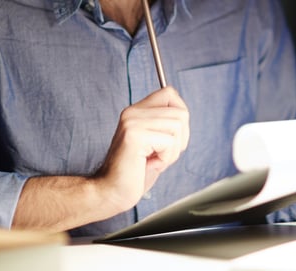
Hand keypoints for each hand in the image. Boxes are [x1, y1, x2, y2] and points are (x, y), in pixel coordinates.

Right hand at [95, 86, 189, 211]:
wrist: (111, 192)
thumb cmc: (134, 173)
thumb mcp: (154, 144)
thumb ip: (165, 125)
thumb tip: (183, 114)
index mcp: (136, 111)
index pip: (169, 93)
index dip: (179, 114)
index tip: (170, 137)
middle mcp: (133, 112)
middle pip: (181, 113)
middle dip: (180, 139)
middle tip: (160, 154)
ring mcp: (133, 122)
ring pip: (178, 127)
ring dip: (172, 151)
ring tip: (154, 160)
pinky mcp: (135, 136)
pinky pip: (169, 142)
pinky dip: (166, 158)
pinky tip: (149, 164)